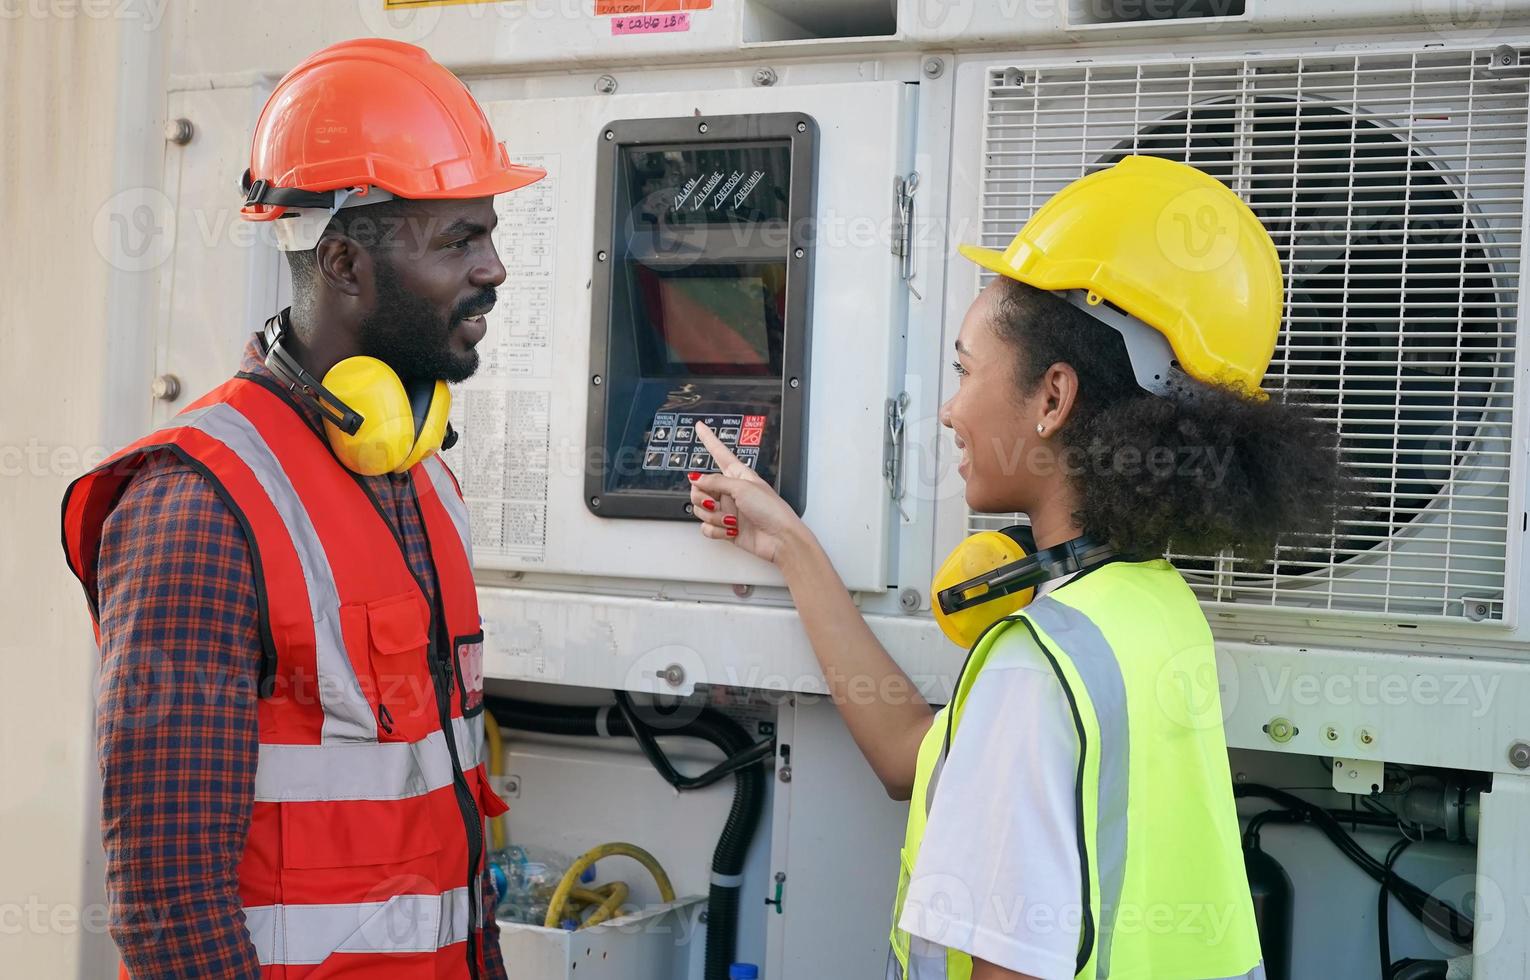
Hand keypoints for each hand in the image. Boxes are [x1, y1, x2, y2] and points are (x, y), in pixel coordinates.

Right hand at [687, 422, 804, 565]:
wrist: (780, 539)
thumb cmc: (771, 510)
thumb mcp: (743, 488)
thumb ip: (716, 481)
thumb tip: (697, 479)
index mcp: (738, 474)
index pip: (719, 452)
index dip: (709, 439)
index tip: (700, 426)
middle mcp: (731, 491)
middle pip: (700, 487)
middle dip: (702, 497)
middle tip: (712, 502)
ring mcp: (727, 510)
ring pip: (701, 509)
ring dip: (712, 516)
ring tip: (729, 520)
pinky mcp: (726, 528)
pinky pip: (707, 527)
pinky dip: (715, 530)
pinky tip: (728, 530)